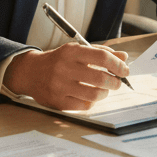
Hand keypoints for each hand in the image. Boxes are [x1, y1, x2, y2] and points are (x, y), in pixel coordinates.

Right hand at [4, 42, 129, 110]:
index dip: (118, 65)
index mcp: (71, 52)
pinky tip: (89, 96)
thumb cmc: (58, 61)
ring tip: (104, 90)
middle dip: (114, 82)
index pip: (102, 57)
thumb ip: (100, 53)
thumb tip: (124, 58)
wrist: (31, 72)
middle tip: (117, 82)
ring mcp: (60, 86)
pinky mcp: (57, 101)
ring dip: (104, 93)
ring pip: (94, 94)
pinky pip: (83, 105)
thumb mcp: (77, 51)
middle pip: (100, 78)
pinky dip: (91, 102)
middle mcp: (65, 68)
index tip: (125, 70)